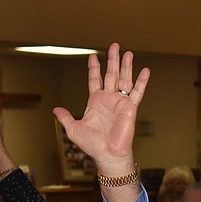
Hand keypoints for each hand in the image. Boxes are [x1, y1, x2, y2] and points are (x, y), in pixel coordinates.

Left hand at [52, 43, 149, 173]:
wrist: (108, 155)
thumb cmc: (92, 145)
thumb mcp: (74, 130)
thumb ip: (65, 117)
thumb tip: (55, 109)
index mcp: (95, 102)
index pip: (94, 80)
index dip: (94, 68)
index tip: (93, 57)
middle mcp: (108, 99)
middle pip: (111, 75)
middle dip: (113, 60)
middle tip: (114, 46)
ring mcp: (120, 103)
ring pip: (124, 80)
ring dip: (126, 66)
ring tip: (128, 53)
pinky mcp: (130, 108)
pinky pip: (137, 93)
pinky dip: (142, 82)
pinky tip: (145, 70)